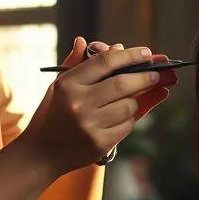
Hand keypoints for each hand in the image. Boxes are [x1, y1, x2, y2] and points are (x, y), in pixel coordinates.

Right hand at [21, 38, 176, 173]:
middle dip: (146, 77)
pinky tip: (124, 116)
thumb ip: (81, 63)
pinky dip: (129, 118)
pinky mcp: (100, 143)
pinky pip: (127, 125)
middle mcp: (78, 103)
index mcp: (68, 84)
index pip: (105, 62)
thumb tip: (112, 45)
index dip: (130, 55)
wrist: (40, 153)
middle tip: (158, 73)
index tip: (147, 53)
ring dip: (136, 100)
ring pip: (129, 105)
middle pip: (122, 83)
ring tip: (132, 98)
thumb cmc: (53, 114)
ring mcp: (90, 124)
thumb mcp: (59, 86)